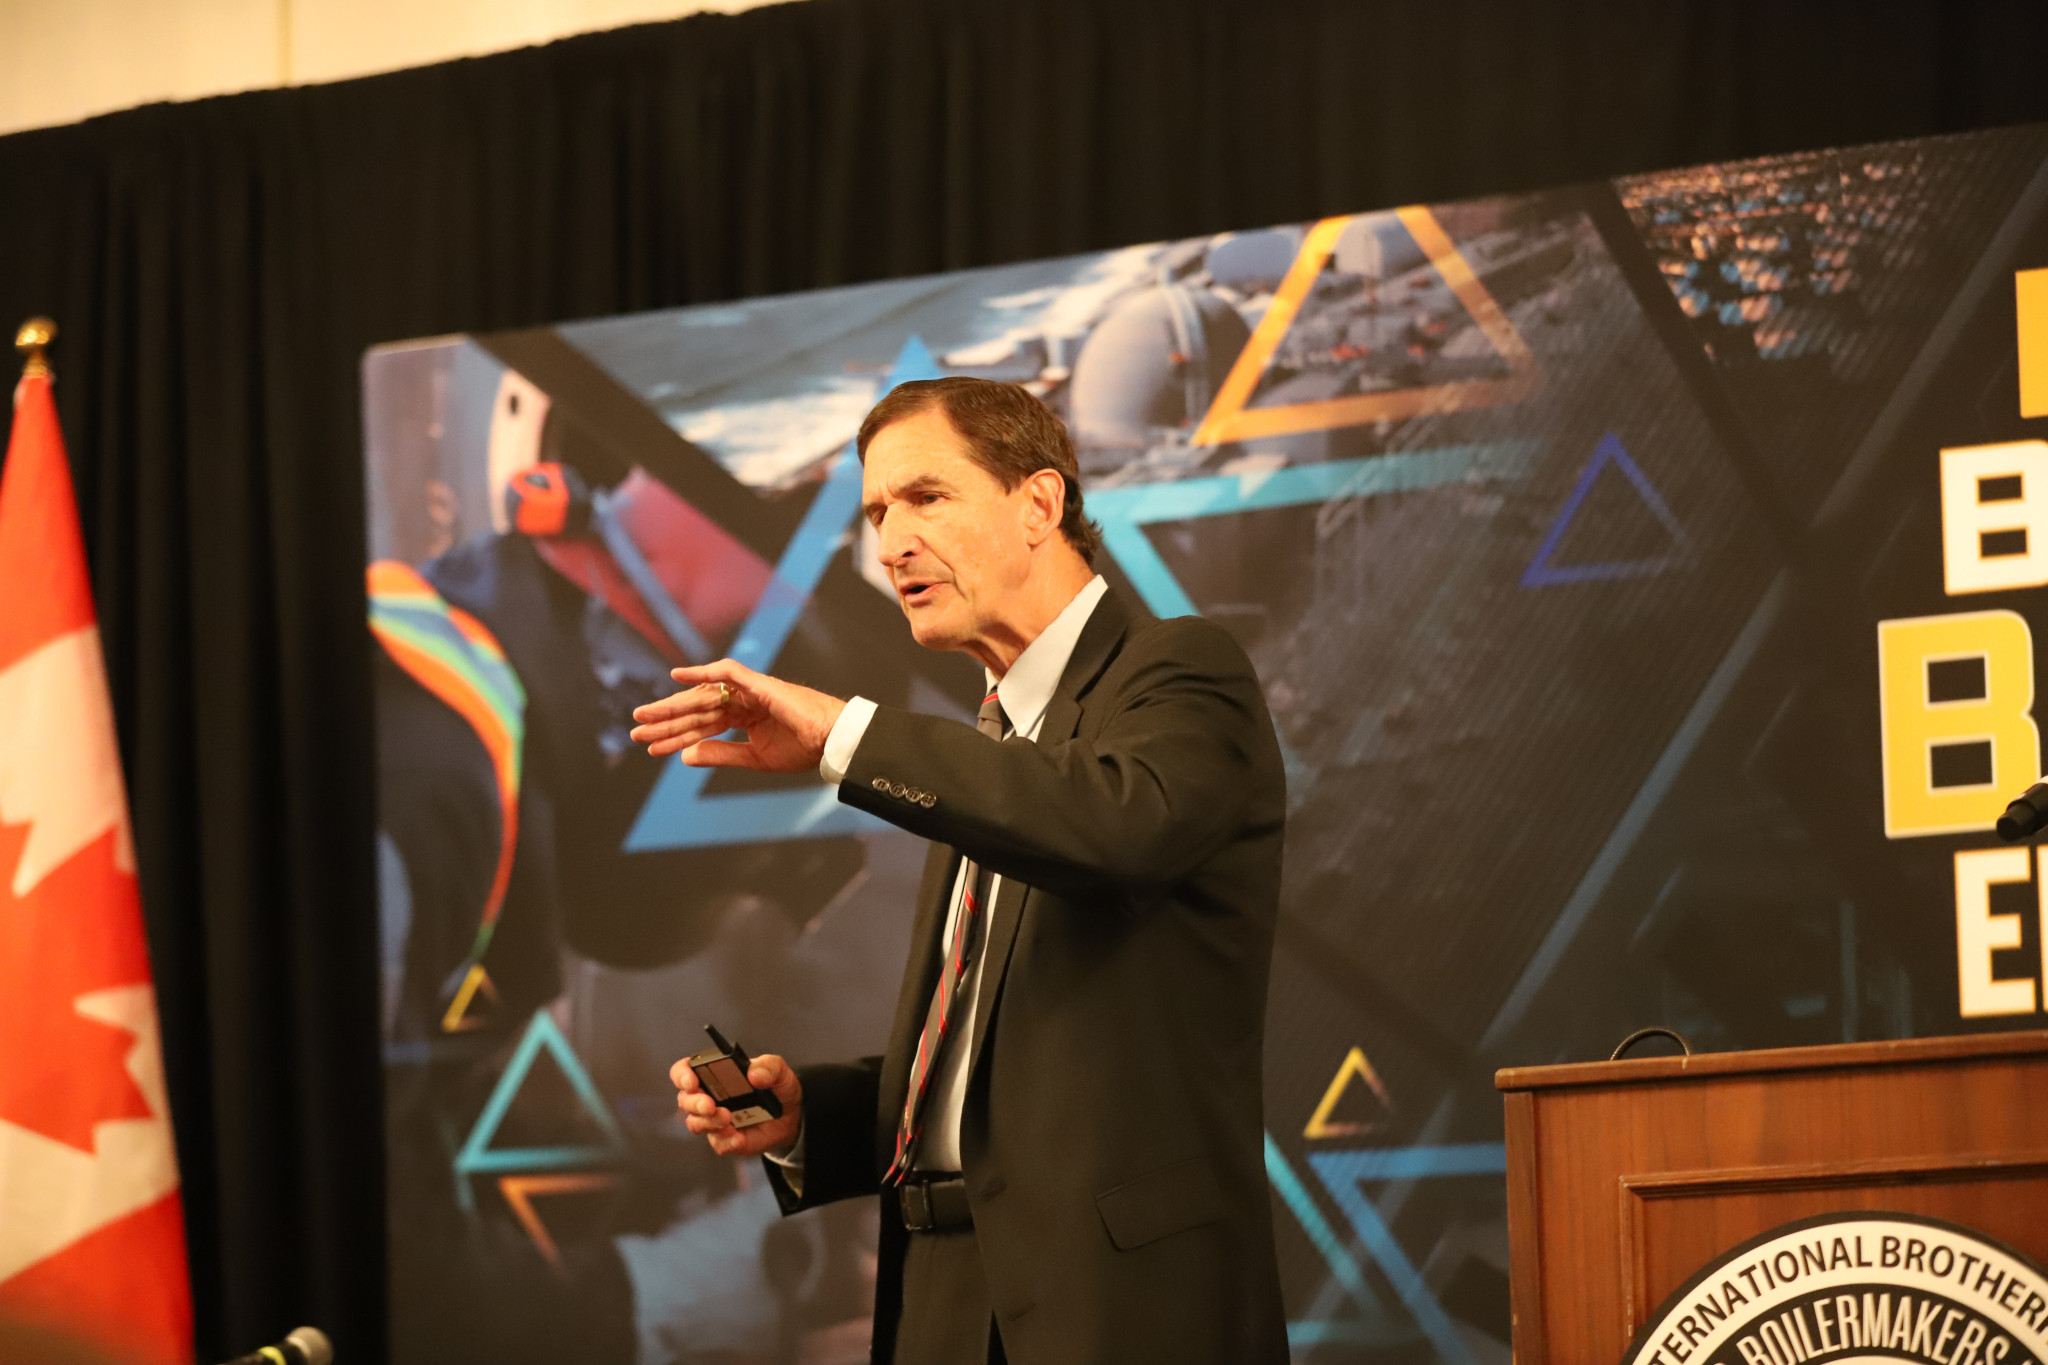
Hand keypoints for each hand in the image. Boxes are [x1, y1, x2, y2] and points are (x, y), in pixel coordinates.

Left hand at [628, 659, 845, 772]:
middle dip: (666, 720)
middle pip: (696, 710)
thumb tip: (685, 755)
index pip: (701, 726)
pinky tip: (678, 677)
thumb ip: (720, 754)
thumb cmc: (803, 749)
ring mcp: (749, 691)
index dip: (675, 737)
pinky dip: (703, 673)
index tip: (649, 749)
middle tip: (635, 730)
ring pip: (703, 695)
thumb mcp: (754, 758)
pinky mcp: (759, 684)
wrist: (832, 741)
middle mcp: (742, 701)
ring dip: (673, 705)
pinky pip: (727, 673)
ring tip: (644, 716)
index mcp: (743, 718)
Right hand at [669, 1051, 802, 1157]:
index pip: (684, 1072)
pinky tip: (740, 1137)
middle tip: (711, 1105)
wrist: (791, 1115)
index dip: (682, 1075)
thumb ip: (769, 1067)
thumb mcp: (779, 1070)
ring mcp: (714, 1120)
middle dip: (694, 1103)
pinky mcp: (724, 1140)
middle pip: (685, 1100)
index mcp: (714, 1074)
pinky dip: (727, 1141)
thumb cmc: (777, 1087)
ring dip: (708, 1122)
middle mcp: (708, 1096)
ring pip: (695, 1123)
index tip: (692, 1081)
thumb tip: (754, 1074)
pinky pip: (718, 1144)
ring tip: (728, 1118)